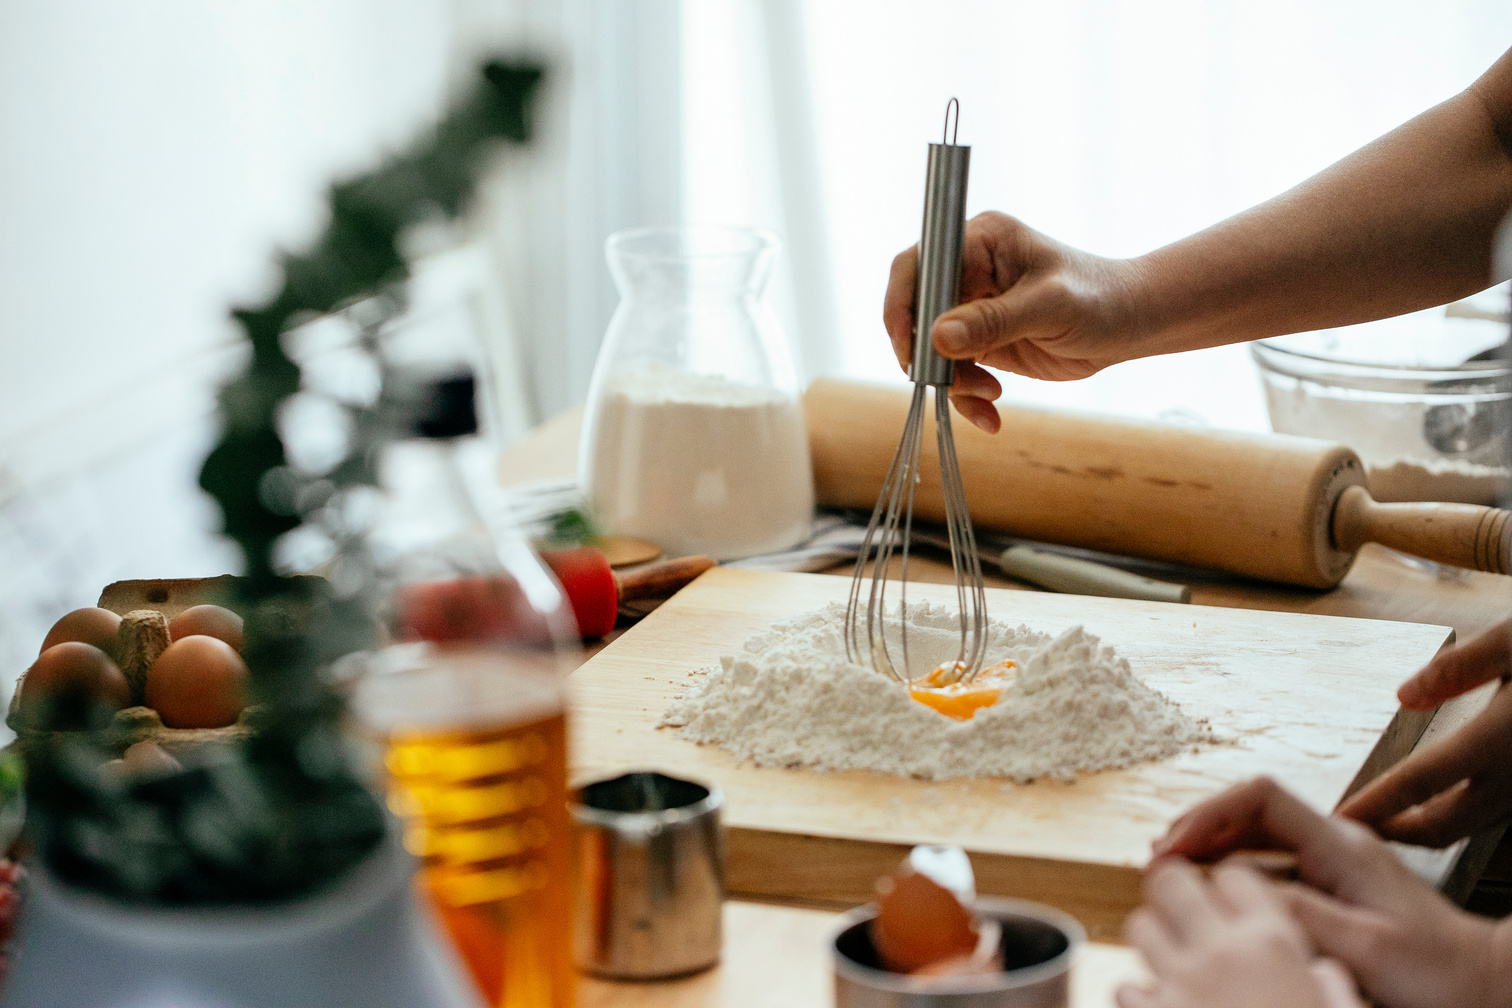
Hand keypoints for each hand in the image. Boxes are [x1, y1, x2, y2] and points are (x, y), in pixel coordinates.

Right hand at [882, 212, 1141, 432]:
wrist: (1132, 324)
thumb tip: (938, 337)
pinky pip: (955, 371)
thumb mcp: (1050, 307)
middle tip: (946, 381)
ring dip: (952, 382)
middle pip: (917, 312)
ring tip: (988, 397)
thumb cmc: (1102, 299)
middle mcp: (969, 270)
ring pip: (932, 349)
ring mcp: (972, 308)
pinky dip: (967, 396)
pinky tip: (991, 413)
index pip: (920, 265)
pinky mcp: (980, 340)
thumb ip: (994, 320)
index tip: (910, 347)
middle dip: (927, 354)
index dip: (903, 305)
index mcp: (981, 241)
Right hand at [1152, 777, 1500, 1007]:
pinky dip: (1232, 865)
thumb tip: (1239, 890)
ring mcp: (1333, 858)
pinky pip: (1270, 857)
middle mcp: (1335, 840)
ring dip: (1211, 845)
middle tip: (1157, 859)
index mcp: (1342, 845)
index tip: (1175, 843)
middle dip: (1198, 827)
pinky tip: (1213, 886)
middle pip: (1249, 809)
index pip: (1261, 796)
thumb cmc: (1436, 968)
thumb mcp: (1367, 948)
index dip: (1210, 812)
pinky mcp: (1333, 880)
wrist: (1482, 979)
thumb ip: (1304, 915)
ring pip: (1256, 832)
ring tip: (1172, 869)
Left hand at [1339, 620, 1511, 845]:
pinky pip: (1500, 811)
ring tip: (1388, 817)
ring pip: (1474, 826)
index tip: (1338, 820)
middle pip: (1445, 826)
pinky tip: (1446, 798)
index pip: (1420, 782)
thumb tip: (1403, 697)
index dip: (1375, 804)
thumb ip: (1459, 668)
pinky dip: (1465, 813)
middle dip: (1397, 832)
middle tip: (1356, 826)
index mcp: (1499, 738)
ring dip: (1430, 827)